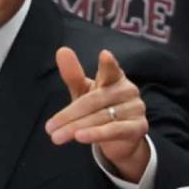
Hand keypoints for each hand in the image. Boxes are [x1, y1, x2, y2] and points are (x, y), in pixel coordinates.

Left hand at [45, 46, 149, 181]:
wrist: (121, 138)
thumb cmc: (100, 110)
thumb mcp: (84, 93)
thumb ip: (73, 75)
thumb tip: (62, 50)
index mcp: (115, 77)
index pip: (111, 70)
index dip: (108, 64)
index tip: (104, 55)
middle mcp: (128, 90)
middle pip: (94, 101)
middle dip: (70, 115)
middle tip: (49, 128)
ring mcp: (135, 109)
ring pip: (101, 117)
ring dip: (77, 127)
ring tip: (57, 137)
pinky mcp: (139, 127)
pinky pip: (114, 130)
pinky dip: (96, 134)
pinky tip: (80, 137)